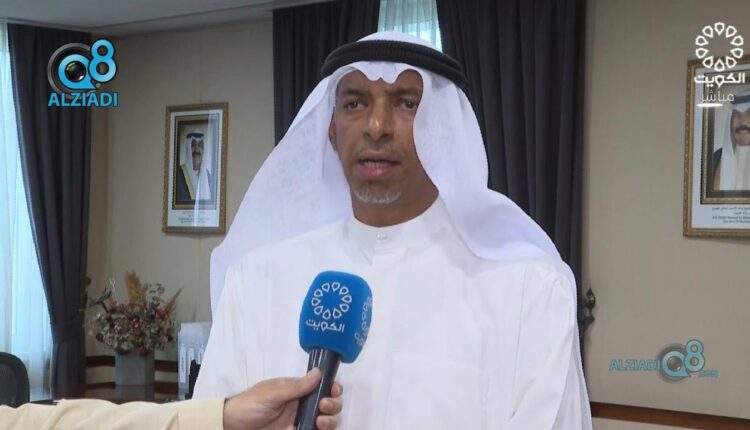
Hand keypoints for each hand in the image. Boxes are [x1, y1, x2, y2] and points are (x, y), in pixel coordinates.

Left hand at [223, 367, 342, 429]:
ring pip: (325, 420)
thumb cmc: (250, 405)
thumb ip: (296, 386)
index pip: (321, 385)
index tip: (334, 390)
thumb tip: (319, 372)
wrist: (232, 427)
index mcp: (296, 389)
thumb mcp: (272, 394)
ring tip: (320, 422)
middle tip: (323, 406)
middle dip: (333, 404)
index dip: (331, 387)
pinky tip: (316, 429)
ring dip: (330, 420)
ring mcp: (299, 421)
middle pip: (328, 403)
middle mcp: (302, 404)